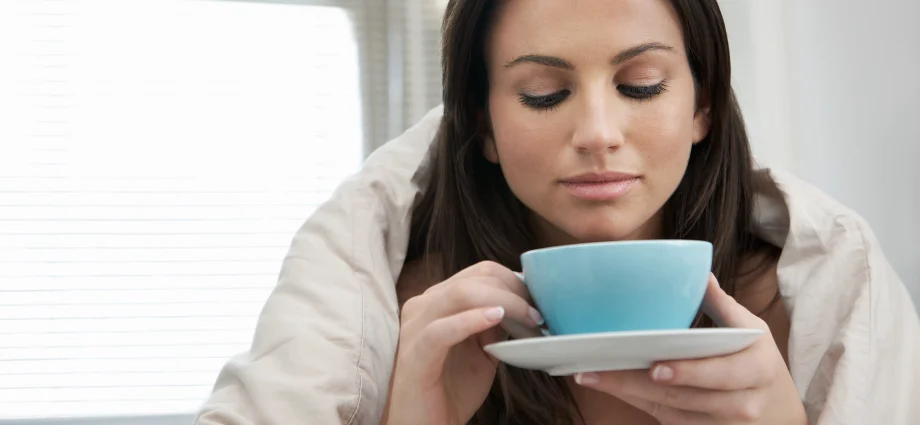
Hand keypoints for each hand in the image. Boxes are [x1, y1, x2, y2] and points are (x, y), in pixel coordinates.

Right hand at [381, 261, 543, 424]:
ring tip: (529, 319)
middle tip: (540, 313)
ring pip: (460, 293)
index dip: (515, 282)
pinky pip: (442, 329)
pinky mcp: (415, 353)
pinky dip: (471, 320)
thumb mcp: (482, 351)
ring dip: (504, 302)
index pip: (481, 272)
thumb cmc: (450, 390)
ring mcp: (415, 327)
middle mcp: (423, 305)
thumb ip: (495, 325)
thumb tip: (522, 306)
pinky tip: (496, 318)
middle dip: (515, 291)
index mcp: (438, 300)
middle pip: (475, 277)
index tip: (540, 302)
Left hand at [573, 274, 807, 424]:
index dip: (688, 372)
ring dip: (628, 393)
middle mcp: (743, 404)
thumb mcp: (750, 331)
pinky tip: (611, 387)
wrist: (776, 411)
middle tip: (597, 369)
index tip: (655, 366)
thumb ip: (723, 305)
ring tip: (592, 375)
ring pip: (668, 412)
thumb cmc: (756, 362)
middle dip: (636, 383)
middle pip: (683, 397)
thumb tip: (699, 273)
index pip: (720, 373)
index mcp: (756, 369)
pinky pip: (666, 421)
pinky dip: (636, 403)